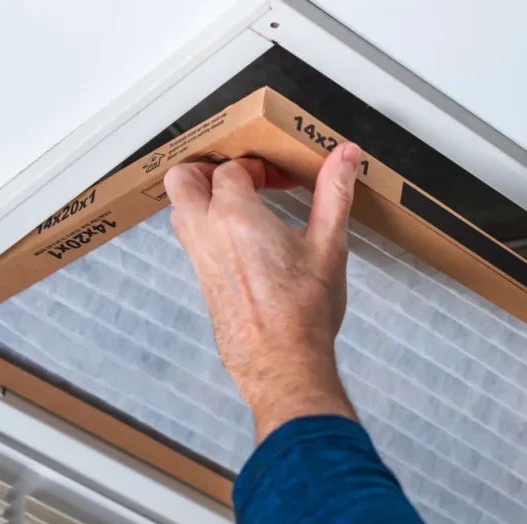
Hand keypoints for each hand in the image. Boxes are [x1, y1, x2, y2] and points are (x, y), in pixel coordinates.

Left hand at [163, 144, 361, 440]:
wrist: (284, 364)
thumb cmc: (303, 313)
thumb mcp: (328, 245)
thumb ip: (334, 193)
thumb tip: (345, 156)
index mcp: (235, 217)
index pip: (231, 169)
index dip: (257, 166)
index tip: (280, 179)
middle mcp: (207, 235)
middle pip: (183, 180)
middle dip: (208, 169)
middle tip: (241, 177)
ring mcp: (200, 261)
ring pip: (180, 211)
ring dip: (203, 198)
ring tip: (241, 205)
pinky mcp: (203, 284)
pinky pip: (191, 242)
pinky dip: (206, 228)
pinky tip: (241, 241)